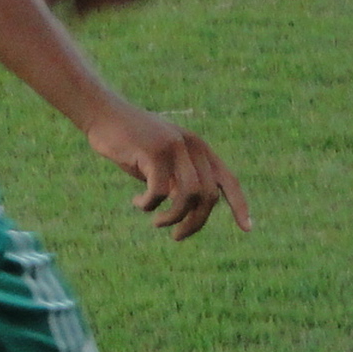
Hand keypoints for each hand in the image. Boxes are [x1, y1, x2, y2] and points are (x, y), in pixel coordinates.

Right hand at [83, 100, 249, 240]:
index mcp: (200, 149)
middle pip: (208, 197)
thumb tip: (192, 213)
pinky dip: (148, 204)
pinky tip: (137, 202)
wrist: (104, 115)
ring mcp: (175, 148)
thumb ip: (179, 182)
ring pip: (187, 197)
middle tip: (177, 236)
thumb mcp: (163, 165)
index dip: (240, 206)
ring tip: (157, 222)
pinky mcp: (154, 152)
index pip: (229, 181)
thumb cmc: (132, 143)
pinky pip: (158, 192)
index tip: (247, 229)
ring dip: (172, 218)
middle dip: (195, 223)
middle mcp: (193, 147)